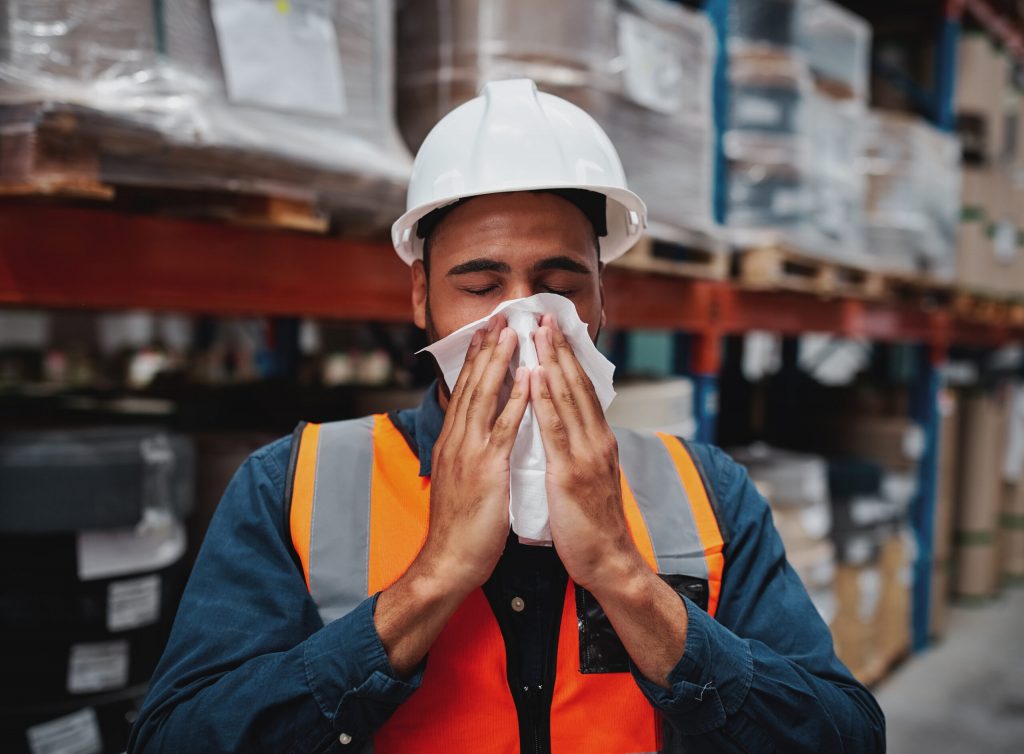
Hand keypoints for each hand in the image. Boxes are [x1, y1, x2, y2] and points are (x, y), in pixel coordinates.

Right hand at [419, 314, 530, 594]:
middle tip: (499, 318)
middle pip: (472, 385)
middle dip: (486, 349)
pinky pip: (503, 427)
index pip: (465, 392)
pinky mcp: (486, 469)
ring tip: (512, 333)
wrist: (449, 562)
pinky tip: (527, 377)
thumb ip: (469, 455)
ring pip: (484, 397)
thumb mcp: (460, 481)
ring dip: (499, 362)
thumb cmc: (459, 528)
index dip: (477, 361)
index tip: (487, 333)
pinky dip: (516, 399)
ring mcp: (469, 452)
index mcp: (452, 443)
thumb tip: (480, 438)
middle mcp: (456, 440)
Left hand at [530, 315, 687, 686]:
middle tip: (544, 315)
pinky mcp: (572, 472)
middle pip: (577, 384)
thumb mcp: (589, 480)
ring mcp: (586, 454)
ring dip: (552, 360)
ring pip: (568, 397)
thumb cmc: (592, 526)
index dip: (567, 359)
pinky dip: (545, 398)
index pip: (582, 391)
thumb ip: (578, 453)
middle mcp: (596, 440)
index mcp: (598, 442)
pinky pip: (555, 428)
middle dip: (559, 347)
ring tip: (538, 331)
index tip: (554, 331)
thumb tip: (565, 434)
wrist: (609, 562)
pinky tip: (536, 375)